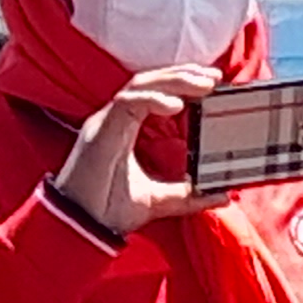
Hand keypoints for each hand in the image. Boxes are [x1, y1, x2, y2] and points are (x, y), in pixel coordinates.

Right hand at [52, 66, 219, 237]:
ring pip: (138, 85)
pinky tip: (175, 105)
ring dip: (172, 80)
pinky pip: (126, 105)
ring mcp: (104, 124)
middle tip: (215, 75)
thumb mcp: (158, 200)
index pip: (152, 92)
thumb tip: (223, 194)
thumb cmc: (107, 210)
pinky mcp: (100, 134)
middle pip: (148, 81)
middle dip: (182, 74)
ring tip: (203, 83)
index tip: (211, 81)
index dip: (179, 81)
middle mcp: (113, 120)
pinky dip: (151, 100)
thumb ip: (189, 195)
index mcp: (124, 128)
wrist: (80, 228)